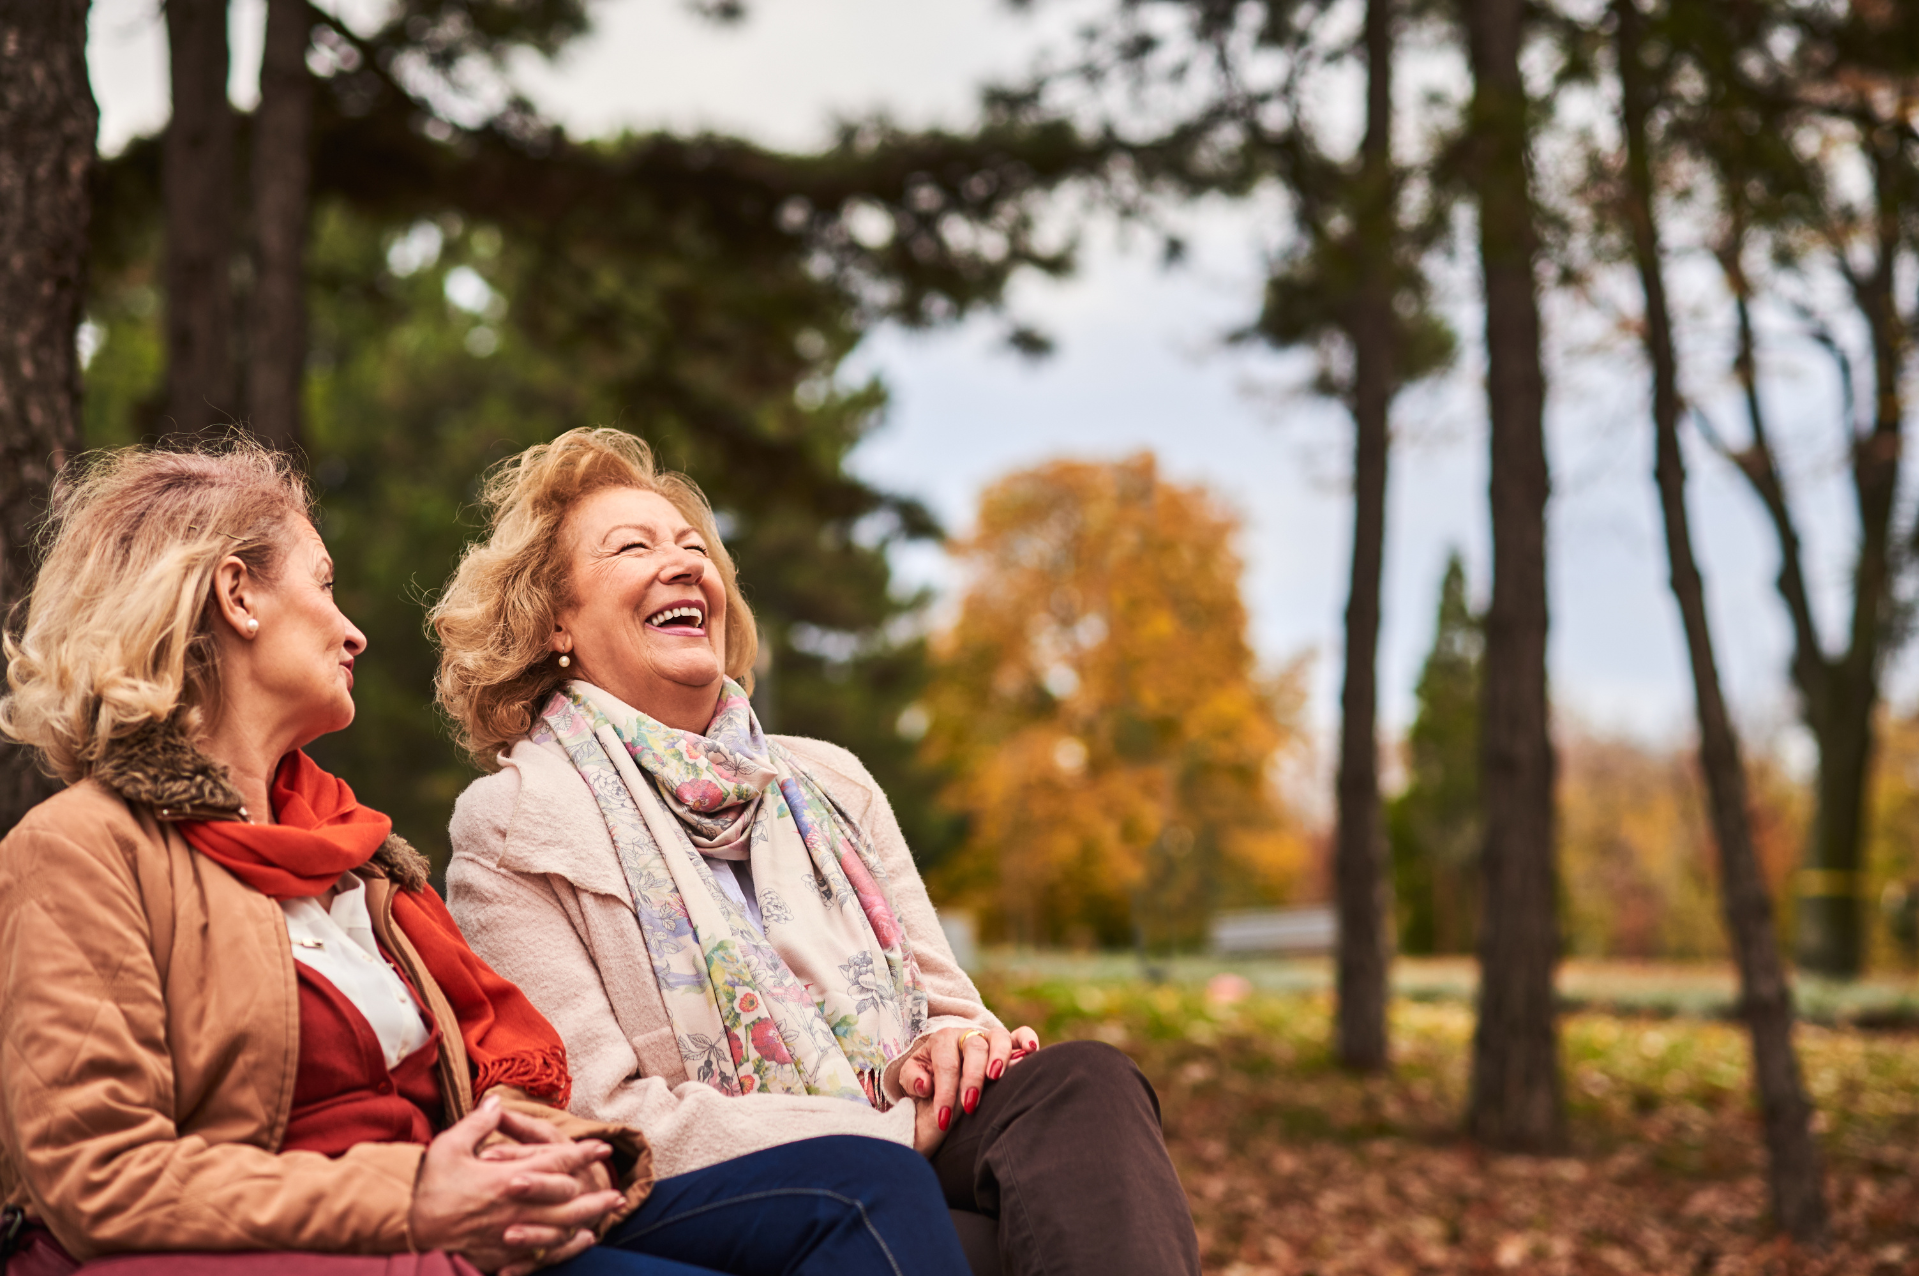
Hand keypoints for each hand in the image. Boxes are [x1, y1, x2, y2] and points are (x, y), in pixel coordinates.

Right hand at [409, 1095, 622, 1274]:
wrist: (408, 1228)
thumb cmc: (428, 1185)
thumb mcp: (450, 1146)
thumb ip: (478, 1124)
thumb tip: (495, 1102)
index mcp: (506, 1177)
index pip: (554, 1162)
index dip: (581, 1154)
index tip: (603, 1147)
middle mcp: (515, 1206)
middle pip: (566, 1198)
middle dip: (592, 1191)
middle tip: (616, 1189)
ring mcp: (510, 1232)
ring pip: (559, 1227)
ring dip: (587, 1219)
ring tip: (607, 1213)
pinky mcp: (501, 1252)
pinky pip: (540, 1252)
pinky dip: (564, 1247)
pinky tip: (578, 1241)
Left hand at [896, 1024, 1043, 1150]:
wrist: (941, 1068)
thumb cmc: (929, 1076)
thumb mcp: (912, 1077)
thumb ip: (912, 1078)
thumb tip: (925, 1085)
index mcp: (942, 1040)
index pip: (946, 1064)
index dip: (945, 1092)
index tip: (943, 1120)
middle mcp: (967, 1034)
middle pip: (974, 1049)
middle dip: (972, 1078)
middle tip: (969, 1106)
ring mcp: (989, 1037)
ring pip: (999, 1037)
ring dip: (1000, 1056)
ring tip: (995, 1077)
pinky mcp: (1008, 1042)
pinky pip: (1021, 1034)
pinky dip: (1028, 1039)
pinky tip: (1031, 1051)